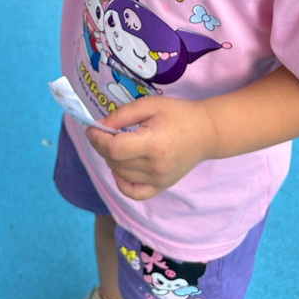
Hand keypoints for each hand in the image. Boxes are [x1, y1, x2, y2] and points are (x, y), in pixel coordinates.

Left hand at [86, 97, 216, 200]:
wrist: (206, 132)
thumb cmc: (178, 114)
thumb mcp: (150, 105)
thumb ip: (122, 115)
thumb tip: (100, 126)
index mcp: (154, 143)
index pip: (115, 148)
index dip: (98, 139)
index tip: (92, 128)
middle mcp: (155, 167)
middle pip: (115, 161)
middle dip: (102, 146)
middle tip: (105, 132)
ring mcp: (159, 180)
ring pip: (120, 175)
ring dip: (111, 159)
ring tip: (118, 144)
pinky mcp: (161, 187)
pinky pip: (133, 192)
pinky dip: (121, 182)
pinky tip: (121, 167)